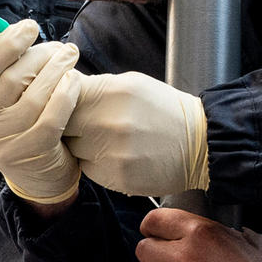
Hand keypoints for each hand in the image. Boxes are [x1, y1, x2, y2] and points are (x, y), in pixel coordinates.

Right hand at [0, 19, 83, 202]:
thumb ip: (3, 68)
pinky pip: (51, 117)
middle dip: (42, 55)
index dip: (9, 42)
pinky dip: (66, 94)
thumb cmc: (24, 126)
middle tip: (62, 47)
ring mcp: (2, 144)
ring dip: (58, 70)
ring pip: (35, 96)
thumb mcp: (5, 100)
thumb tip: (7, 29)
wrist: (40, 178)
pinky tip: (74, 82)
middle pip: (13, 78)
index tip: (31, 26)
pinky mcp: (28, 154)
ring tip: (71, 58)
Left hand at [63, 72, 209, 197]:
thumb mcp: (133, 85)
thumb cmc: (165, 112)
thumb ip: (97, 87)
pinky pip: (88, 169)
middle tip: (86, 126)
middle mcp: (110, 121)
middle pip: (61, 124)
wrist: (200, 144)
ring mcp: (112, 151)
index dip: (61, 101)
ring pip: (73, 149)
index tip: (68, 104)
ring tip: (106, 141)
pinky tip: (117, 157)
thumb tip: (62, 86)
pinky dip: (96, 164)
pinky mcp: (116, 176)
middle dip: (68, 125)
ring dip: (81, 147)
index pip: (61, 95)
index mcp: (113, 90)